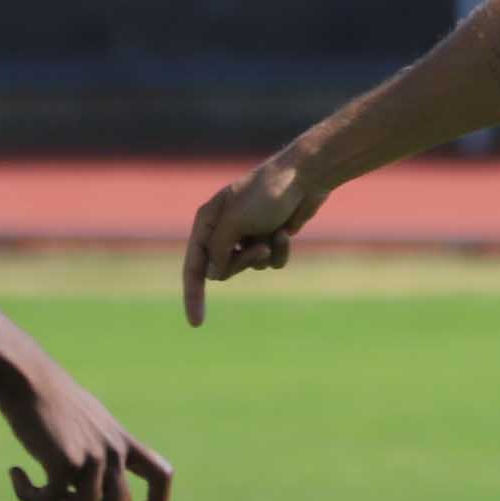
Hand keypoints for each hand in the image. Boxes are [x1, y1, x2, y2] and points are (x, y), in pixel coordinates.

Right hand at [0, 365, 173, 500]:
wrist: (27, 377)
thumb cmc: (49, 400)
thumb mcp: (84, 423)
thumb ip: (94, 450)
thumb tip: (88, 487)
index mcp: (123, 442)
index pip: (161, 476)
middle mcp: (114, 452)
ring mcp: (93, 458)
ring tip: (36, 495)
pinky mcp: (65, 462)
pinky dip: (29, 497)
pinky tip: (16, 473)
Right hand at [183, 156, 323, 325]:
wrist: (306, 176)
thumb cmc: (267, 193)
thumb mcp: (235, 222)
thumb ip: (219, 250)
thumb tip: (213, 273)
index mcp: (207, 221)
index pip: (194, 265)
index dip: (193, 295)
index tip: (196, 324)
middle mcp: (224, 229)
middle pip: (224, 270)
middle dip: (243, 264)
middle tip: (259, 247)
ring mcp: (248, 235)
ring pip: (250, 267)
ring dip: (264, 256)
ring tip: (274, 234)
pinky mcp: (271, 238)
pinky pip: (272, 261)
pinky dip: (280, 252)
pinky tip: (287, 233)